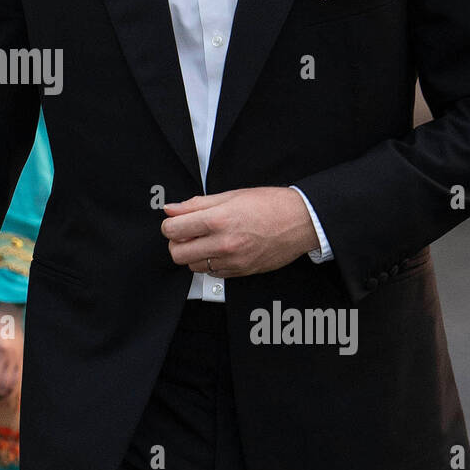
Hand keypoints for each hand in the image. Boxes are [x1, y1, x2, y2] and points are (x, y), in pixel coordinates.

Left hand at [161, 187, 318, 277]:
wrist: (300, 222)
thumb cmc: (270, 205)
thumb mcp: (230, 196)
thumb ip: (196, 204)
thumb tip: (172, 209)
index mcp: (218, 220)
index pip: (173, 230)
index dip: (169, 225)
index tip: (174, 222)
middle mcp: (224, 243)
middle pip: (177, 254)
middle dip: (176, 243)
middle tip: (185, 234)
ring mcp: (232, 261)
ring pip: (193, 266)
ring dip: (193, 254)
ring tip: (206, 240)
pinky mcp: (240, 272)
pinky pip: (212, 274)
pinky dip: (210, 263)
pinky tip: (219, 250)